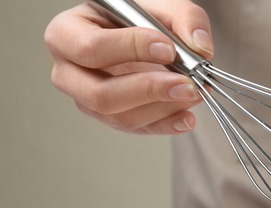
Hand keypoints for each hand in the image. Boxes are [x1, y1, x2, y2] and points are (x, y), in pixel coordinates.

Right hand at [44, 0, 213, 134]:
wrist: (146, 37)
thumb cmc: (141, 19)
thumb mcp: (163, 5)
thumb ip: (185, 18)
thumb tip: (200, 46)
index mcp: (68, 33)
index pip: (92, 48)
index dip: (132, 49)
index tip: (168, 48)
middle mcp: (70, 72)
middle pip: (100, 94)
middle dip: (148, 90)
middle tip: (186, 83)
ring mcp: (88, 100)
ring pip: (120, 117)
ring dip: (163, 108)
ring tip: (194, 93)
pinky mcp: (112, 118)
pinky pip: (137, 129)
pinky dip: (166, 125)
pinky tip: (187, 117)